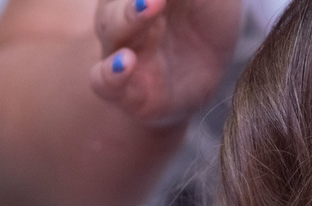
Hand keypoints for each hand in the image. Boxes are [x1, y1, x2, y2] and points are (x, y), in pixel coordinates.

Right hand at [89, 0, 241, 125]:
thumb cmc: (205, 25)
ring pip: (111, 29)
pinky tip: (127, 63)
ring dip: (128, 16)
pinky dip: (110, 73)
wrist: (207, 80)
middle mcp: (123, 12)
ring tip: (150, 5)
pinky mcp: (125, 91)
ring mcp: (122, 50)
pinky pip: (104, 81)